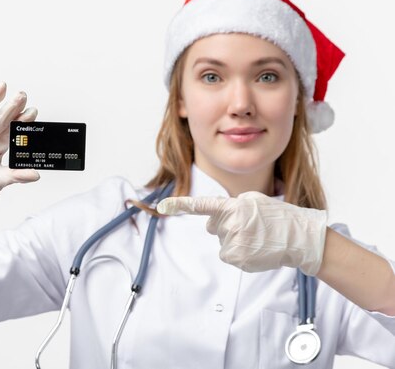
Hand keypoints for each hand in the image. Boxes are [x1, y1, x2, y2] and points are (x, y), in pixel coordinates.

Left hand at [156, 192, 327, 274]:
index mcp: (232, 207)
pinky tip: (256, 249)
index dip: (180, 205)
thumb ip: (230, 205)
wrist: (297, 238)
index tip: (163, 206)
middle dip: (223, 226)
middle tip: (248, 226)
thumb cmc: (276, 216)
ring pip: (222, 242)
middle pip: (212, 226)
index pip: (201, 205)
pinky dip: (239, 254)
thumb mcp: (253, 200)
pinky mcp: (236, 259)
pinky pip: (228, 255)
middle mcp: (229, 224)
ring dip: (234, 240)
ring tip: (257, 238)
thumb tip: (214, 218)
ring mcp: (232, 243)